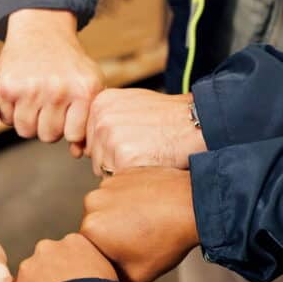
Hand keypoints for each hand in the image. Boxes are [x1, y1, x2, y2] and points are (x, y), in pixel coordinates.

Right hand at [0, 9, 103, 145]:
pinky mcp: (7, 86)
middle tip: (48, 105)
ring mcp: (31, 88)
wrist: (42, 31)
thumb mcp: (89, 84)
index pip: (73, 134)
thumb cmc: (69, 63)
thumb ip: (88, 119)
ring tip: (34, 102)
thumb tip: (78, 153)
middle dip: (47, 125)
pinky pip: (7, 119)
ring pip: (26, 131)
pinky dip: (11, 111)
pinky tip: (20, 95)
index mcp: (84, 91)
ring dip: (29, 121)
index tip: (67, 114)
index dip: (68, 128)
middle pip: (48, 135)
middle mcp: (58, 90)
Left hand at [8, 234, 116, 281]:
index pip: (68, 252)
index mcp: (73, 242)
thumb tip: (91, 275)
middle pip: (46, 261)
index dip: (71, 269)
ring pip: (30, 280)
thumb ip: (92, 265)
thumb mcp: (107, 273)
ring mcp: (29, 267)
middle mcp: (47, 248)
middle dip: (50, 276)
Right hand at [80, 167, 198, 281]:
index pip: (89, 247)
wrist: (193, 205)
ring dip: (119, 214)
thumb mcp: (137, 275)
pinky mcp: (122, 172)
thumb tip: (103, 272)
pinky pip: (119, 191)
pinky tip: (148, 206)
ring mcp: (108, 184)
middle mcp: (93, 202)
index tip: (128, 253)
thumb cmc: (168, 241)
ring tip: (144, 220)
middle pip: (95, 225)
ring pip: (106, 206)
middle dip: (111, 232)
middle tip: (137, 237)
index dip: (108, 253)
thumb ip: (111, 275)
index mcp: (91, 229)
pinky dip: (129, 198)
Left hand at [85, 89, 203, 175]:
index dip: (110, 144)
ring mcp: (110, 139)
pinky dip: (131, 176)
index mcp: (100, 103)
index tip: (132, 138)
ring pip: (102, 169)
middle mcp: (101, 118)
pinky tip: (147, 162)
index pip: (89, 137)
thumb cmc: (169, 117)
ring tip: (145, 153)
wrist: (197, 124)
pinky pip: (116, 178)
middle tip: (141, 147)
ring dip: (121, 169)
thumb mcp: (132, 103)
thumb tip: (86, 140)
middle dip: (113, 158)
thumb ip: (107, 116)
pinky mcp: (122, 159)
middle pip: (94, 154)